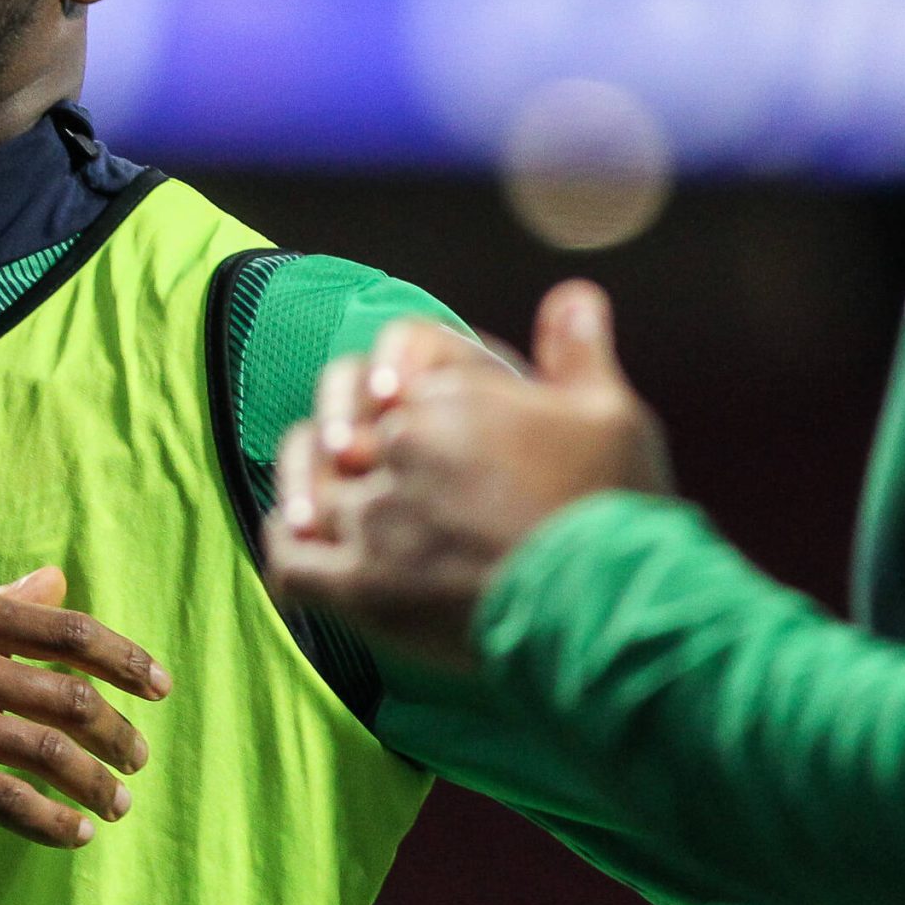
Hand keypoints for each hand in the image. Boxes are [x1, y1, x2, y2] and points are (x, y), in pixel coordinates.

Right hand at [0, 567, 171, 847]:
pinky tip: (77, 833)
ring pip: (43, 753)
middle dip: (115, 733)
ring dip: (95, 784)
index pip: (64, 630)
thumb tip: (59, 580)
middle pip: (64, 697)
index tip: (160, 687)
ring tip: (118, 802)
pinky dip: (51, 821)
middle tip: (137, 757)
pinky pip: (2, 800)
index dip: (123, 659)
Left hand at [266, 280, 672, 668]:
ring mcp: (376, 519)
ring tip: (328, 512)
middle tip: (362, 471)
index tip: (393, 411)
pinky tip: (307, 549)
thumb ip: (579, 352)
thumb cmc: (614, 508)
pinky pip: (290, 560)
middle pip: (337, 436)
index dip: (380, 396)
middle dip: (347, 452)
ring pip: (309, 492)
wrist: (609, 607)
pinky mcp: (363, 588)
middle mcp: (399, 449)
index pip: (377, 379)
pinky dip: (290, 549)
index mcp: (448, 397)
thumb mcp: (610, 413)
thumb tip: (573, 296)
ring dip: (313, 498)